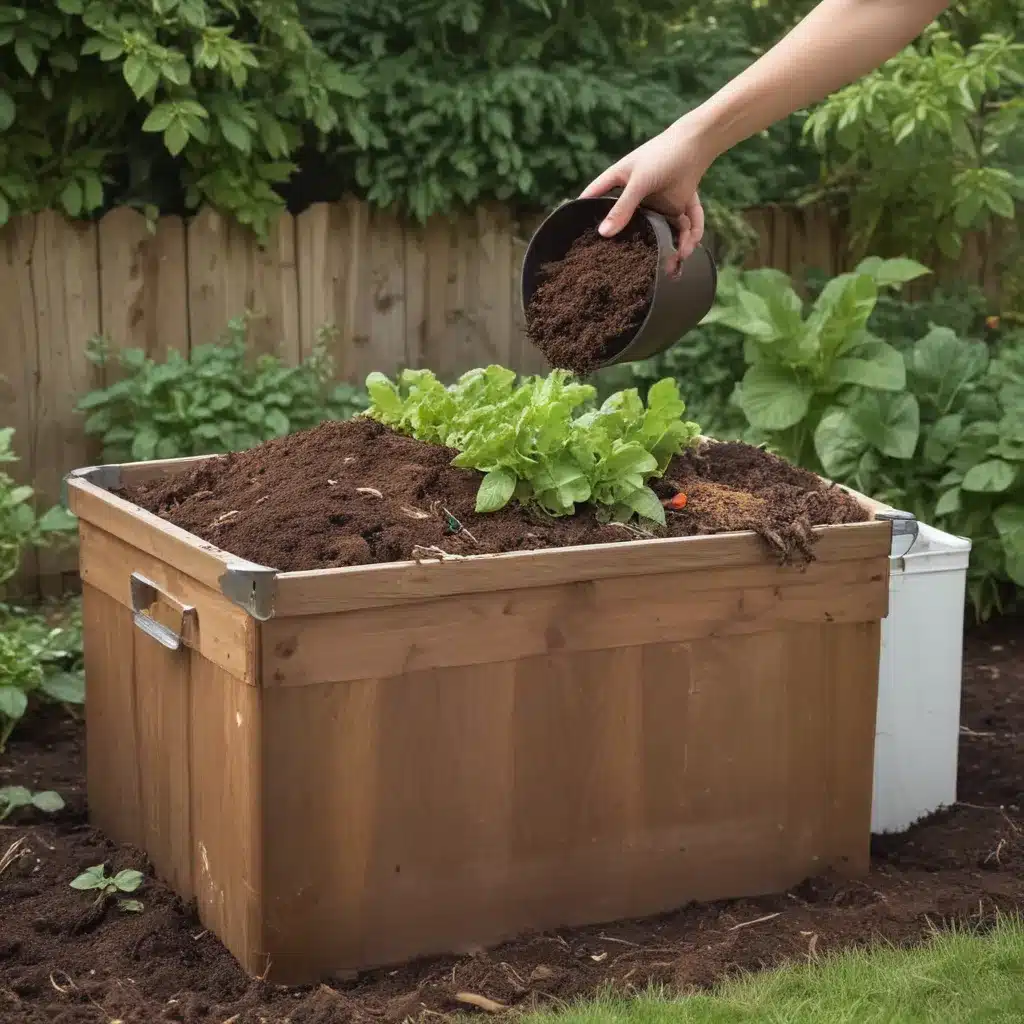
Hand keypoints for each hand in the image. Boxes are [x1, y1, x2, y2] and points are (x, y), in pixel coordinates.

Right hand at [580, 117, 713, 272]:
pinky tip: (690, 246)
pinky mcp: (678, 205)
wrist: (696, 143)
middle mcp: (637, 197)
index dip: (584, 213)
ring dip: (673, 245)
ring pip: (663, 230)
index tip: (574, 233)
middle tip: (633, 268)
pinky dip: (690, 234)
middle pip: (632, 226)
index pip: (595, 198)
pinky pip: (684, 224)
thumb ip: (622, 208)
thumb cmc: (661, 155)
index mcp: (619, 182)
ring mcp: (658, 203)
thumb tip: (602, 233)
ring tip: (676, 262)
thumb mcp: (638, 182)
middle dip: (637, 246)